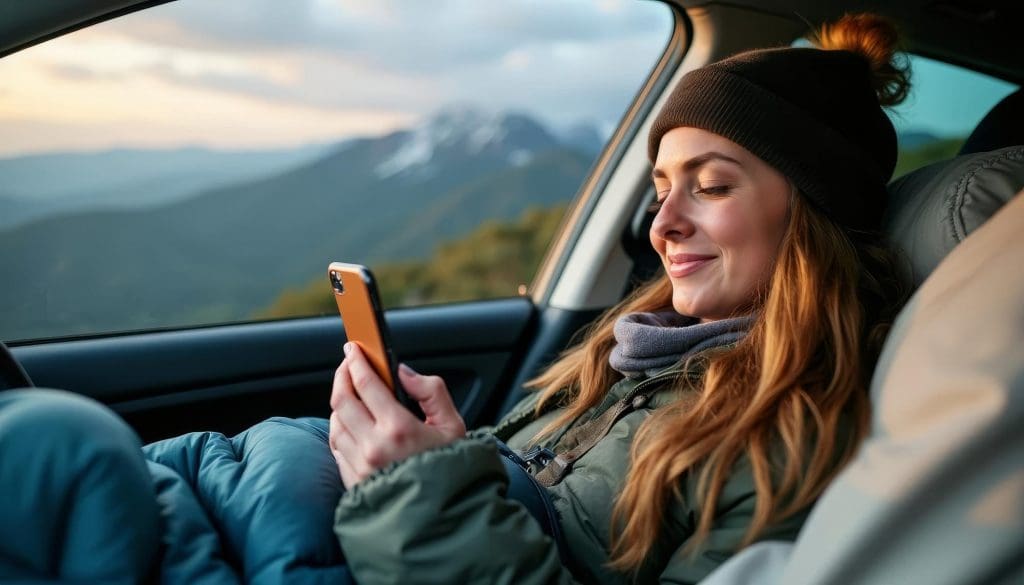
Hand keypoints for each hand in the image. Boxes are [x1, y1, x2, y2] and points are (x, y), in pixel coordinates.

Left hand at [329, 342, 465, 487]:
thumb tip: (404, 373)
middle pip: (342, 400)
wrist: (443, 517)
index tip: (354, 349)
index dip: (356, 361)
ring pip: (335, 424)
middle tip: (349, 364)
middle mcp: (373, 447)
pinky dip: (340, 430)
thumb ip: (431, 391)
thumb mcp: (453, 425)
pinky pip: (337, 448)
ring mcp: (360, 466)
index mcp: (398, 428)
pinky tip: (351, 424)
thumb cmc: (452, 471)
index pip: (365, 383)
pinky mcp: (353, 482)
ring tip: (352, 394)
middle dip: (342, 376)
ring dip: (340, 404)